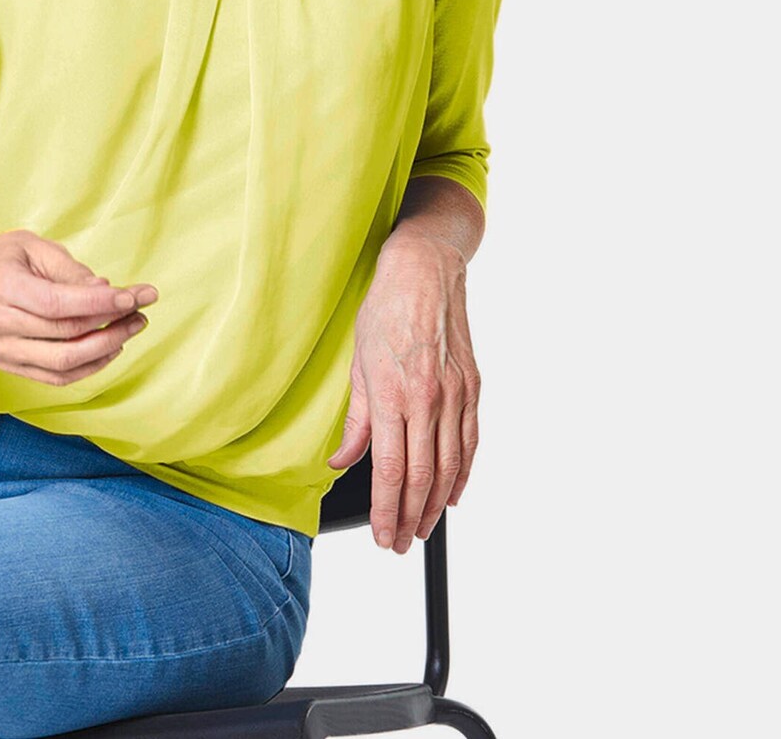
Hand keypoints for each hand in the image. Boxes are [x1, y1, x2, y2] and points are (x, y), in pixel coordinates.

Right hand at [0, 229, 158, 384]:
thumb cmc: (3, 260)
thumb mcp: (33, 246)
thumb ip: (69, 269)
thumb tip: (104, 290)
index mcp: (2, 287)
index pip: (57, 303)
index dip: (99, 303)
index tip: (133, 296)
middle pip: (65, 336)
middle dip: (112, 324)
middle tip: (141, 309)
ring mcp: (3, 350)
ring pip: (64, 363)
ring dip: (107, 348)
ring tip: (132, 327)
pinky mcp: (11, 366)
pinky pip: (57, 377)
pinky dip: (90, 366)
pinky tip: (111, 346)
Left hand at [326, 232, 480, 552]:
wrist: (425, 272)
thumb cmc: (385, 310)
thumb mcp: (357, 362)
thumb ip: (355, 420)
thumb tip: (343, 460)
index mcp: (393, 394)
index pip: (391, 470)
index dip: (387, 510)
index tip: (383, 535)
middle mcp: (428, 399)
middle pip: (422, 477)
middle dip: (410, 517)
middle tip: (400, 542)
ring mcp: (454, 395)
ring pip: (449, 467)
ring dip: (436, 505)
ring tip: (422, 528)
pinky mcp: (472, 388)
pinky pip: (470, 442)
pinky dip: (462, 474)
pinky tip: (453, 493)